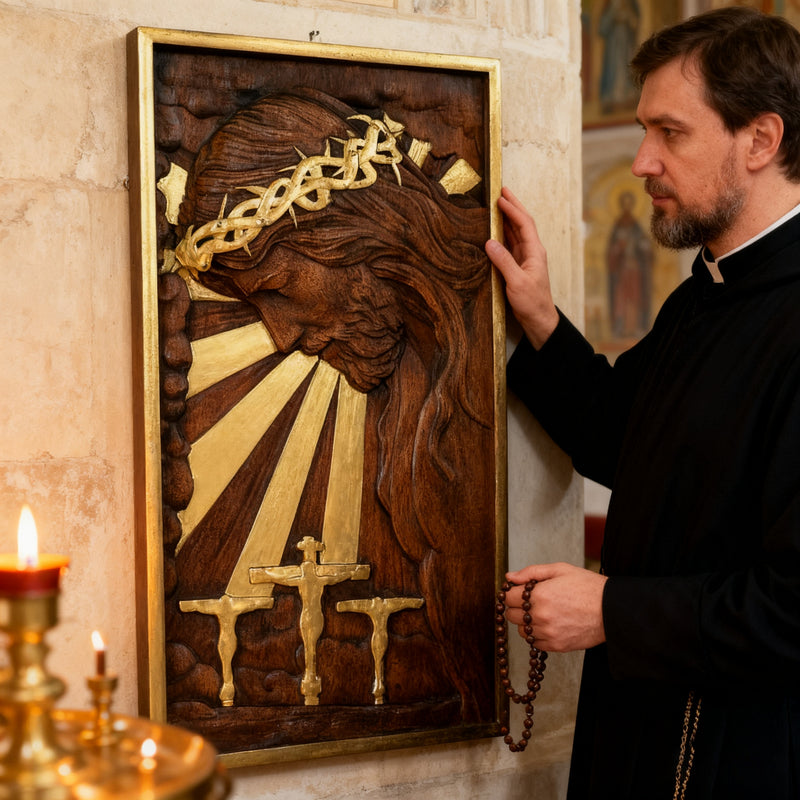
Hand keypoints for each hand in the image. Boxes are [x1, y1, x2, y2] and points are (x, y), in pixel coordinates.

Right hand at [484, 187, 559, 348]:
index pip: (524, 224)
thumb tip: (489, 242)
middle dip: (512, 207)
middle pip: (522, 223)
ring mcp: (525, 259)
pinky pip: (510, 246)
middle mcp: (531, 252)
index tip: (500, 197)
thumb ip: (503, 261)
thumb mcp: (517, 282)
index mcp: (534, 251)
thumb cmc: (532, 303)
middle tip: (501, 191)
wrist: (539, 320)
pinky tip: (494, 231)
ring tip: (496, 206)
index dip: (513, 209)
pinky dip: (502, 235)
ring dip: (507, 219)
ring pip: (515, 233)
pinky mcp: (518, 267)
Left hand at [504, 562, 607, 651]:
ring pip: (522, 631)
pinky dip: (537, 635)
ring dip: (526, 622)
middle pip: (511, 616)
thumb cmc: (588, 587)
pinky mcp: (557, 646)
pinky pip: (535, 643)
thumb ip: (531, 572)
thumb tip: (510, 577)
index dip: (512, 593)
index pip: (507, 598)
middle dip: (517, 607)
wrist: (612, 610)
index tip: (518, 591)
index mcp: (539, 595)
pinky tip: (549, 624)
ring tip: (542, 613)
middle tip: (530, 601)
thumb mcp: (560, 569)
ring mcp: (548, 633)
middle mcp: (541, 616)